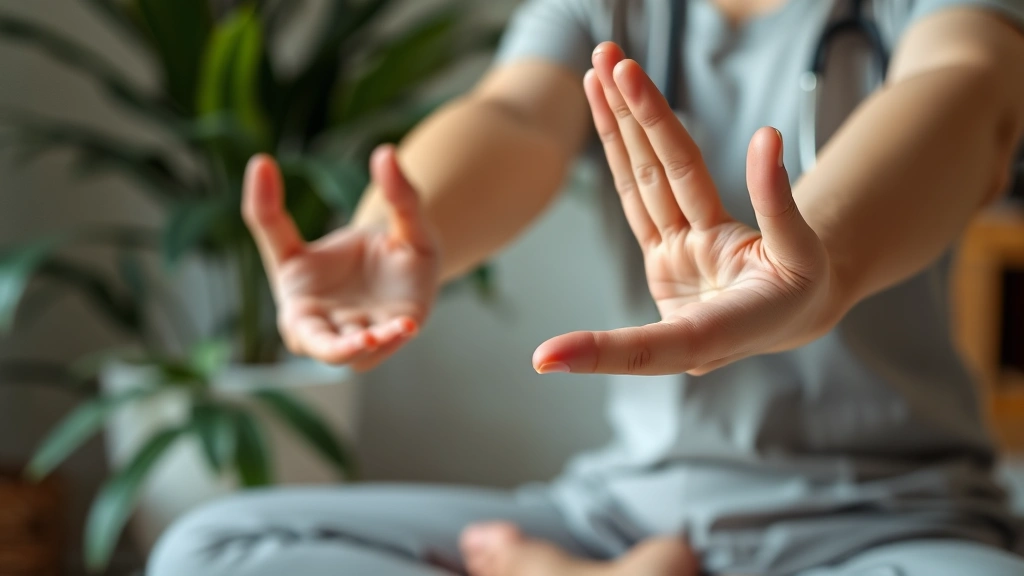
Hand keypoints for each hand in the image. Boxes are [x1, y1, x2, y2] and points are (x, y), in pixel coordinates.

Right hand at [243, 145, 439, 370]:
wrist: (418, 281)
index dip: (263, 198)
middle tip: (320, 318)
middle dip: (305, 328)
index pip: (272, 229)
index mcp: (298, 268)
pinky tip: (405, 326)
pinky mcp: (372, 347)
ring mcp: (340, 331)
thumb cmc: (391, 251)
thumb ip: (400, 195)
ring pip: (333, 350)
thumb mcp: (406, 219)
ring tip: (370, 334)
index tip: (264, 160)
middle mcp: (311, 307)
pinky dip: (384, 341)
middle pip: (296, 327)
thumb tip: (386, 153)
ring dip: (349, 346)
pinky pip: (369, 353)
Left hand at [533, 43, 835, 375]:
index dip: (600, 348)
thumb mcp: (804, 262)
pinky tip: (614, 101)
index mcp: (707, 323)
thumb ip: (780, 207)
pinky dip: (630, 141)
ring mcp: (666, 253)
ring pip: (641, 177)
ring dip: (620, 120)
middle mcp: (676, 278)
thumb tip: (765, 137)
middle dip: (624, 129)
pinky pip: (644, 183)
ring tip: (602, 66)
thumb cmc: (800, 296)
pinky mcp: (665, 240)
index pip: (649, 332)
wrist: (791, 309)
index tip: (546, 358)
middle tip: (604, 69)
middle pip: (648, 190)